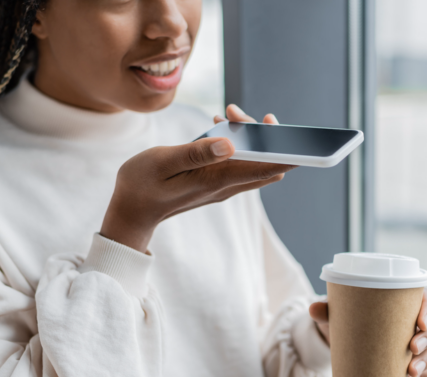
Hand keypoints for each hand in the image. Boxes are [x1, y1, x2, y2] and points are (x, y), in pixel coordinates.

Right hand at [101, 105, 289, 251]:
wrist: (131, 213)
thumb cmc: (141, 185)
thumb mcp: (162, 162)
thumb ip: (196, 152)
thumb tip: (231, 143)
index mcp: (216, 180)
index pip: (265, 168)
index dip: (286, 151)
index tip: (295, 133)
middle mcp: (225, 186)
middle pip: (266, 163)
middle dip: (263, 135)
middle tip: (236, 112)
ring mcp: (222, 187)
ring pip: (254, 162)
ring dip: (249, 137)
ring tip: (227, 114)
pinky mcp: (215, 184)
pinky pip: (239, 164)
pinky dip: (238, 144)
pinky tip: (220, 126)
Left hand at [308, 289, 426, 376]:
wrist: (346, 338)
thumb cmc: (349, 317)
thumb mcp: (338, 313)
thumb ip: (327, 310)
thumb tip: (313, 308)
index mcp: (405, 299)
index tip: (420, 322)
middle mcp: (417, 318)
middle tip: (412, 348)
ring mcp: (420, 339)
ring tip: (411, 371)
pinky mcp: (416, 357)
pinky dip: (424, 373)